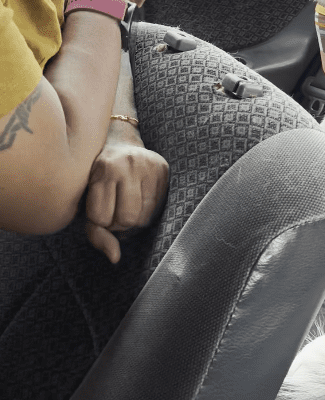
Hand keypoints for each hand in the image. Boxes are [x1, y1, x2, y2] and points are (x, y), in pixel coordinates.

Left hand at [85, 141, 168, 262]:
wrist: (118, 140)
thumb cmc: (98, 177)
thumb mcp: (87, 199)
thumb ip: (96, 232)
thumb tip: (115, 259)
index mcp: (103, 168)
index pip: (100, 218)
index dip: (99, 221)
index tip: (97, 210)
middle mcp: (127, 163)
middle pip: (126, 219)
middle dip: (118, 222)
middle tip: (114, 209)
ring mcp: (148, 164)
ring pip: (144, 217)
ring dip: (133, 219)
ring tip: (126, 204)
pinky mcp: (162, 168)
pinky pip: (156, 207)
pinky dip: (146, 210)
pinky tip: (139, 197)